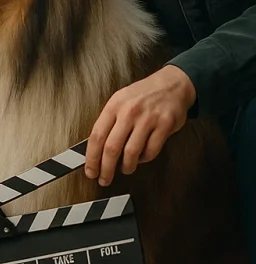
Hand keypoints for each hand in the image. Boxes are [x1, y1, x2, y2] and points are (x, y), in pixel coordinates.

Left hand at [84, 65, 195, 186]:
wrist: (172, 84)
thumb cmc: (143, 95)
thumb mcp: (120, 101)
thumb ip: (109, 122)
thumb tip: (96, 149)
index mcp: (114, 106)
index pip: (96, 136)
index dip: (91, 158)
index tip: (90, 170)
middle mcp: (129, 112)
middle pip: (111, 148)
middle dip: (106, 169)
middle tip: (104, 179)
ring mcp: (148, 119)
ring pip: (131, 152)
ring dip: (126, 167)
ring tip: (125, 169)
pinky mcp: (165, 126)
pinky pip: (151, 151)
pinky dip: (144, 159)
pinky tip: (141, 158)